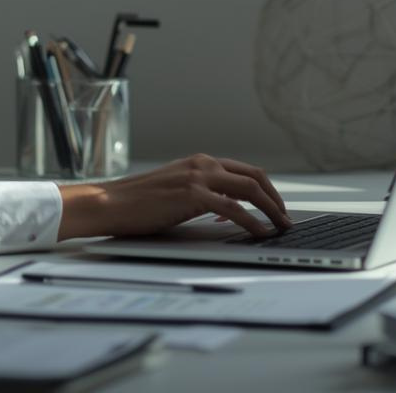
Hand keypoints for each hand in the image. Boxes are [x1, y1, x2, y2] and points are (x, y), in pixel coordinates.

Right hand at [56, 155, 289, 239]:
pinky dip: (252, 222)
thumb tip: (225, 212)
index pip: (245, 171)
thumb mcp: (174, 190)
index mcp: (199, 161)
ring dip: (271, 211)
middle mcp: (203, 164)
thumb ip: (200, 193)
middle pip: (255, 177)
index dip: (266, 190)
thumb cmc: (137, 202)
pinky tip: (259, 233)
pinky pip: (233, 210)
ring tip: (280, 228)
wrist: (110, 202)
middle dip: (276, 199)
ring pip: (250, 191)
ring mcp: (198, 178)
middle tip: (285, 218)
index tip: (276, 207)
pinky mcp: (193, 196)